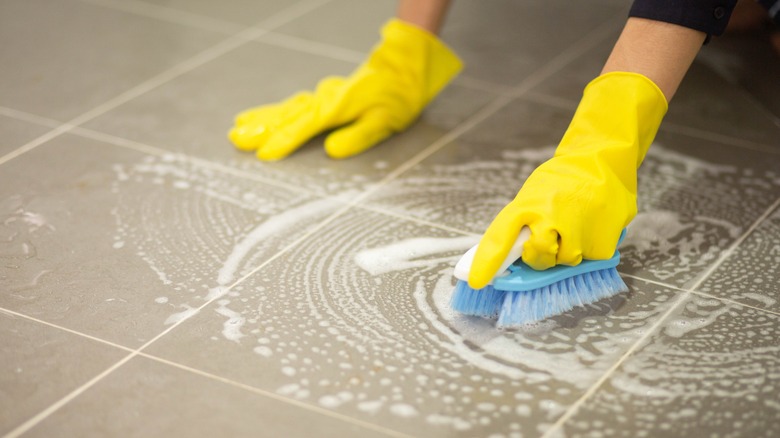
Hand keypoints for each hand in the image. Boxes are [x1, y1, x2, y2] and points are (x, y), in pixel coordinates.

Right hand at [228, 19, 461, 159]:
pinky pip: (292, 104)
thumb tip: (332, 151)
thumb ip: (358, 137)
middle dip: (261, 128)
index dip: (284, 141)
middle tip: (235, 139)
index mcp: (338, 107)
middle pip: (287, 115)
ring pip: (286, 108)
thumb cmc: (397, 98)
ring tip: (238, 128)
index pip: (305, 126)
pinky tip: (261, 117)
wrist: (402, 69)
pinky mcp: (323, 95)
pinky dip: (274, 111)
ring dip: (262, 119)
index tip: (264, 154)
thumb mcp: (385, 121)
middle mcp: (325, 99)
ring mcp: (322, 95)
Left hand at [468, 72, 667, 288]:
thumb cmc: (563, 181)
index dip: (487, 262)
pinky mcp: (602, 244)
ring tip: (576, 224)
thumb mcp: (534, 194)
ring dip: (568, 250)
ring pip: (565, 261)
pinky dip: (590, 248)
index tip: (475, 281)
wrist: (603, 162)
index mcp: (527, 204)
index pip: (499, 237)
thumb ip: (523, 222)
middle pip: (537, 257)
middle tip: (549, 239)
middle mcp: (549, 217)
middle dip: (540, 257)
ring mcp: (577, 231)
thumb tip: (509, 255)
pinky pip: (590, 260)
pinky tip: (592, 226)